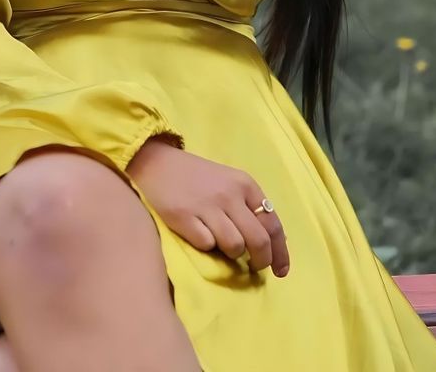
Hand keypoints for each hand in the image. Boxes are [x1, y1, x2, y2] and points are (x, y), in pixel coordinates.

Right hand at [126, 139, 289, 276]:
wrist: (155, 163)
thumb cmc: (195, 176)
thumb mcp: (228, 182)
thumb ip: (248, 205)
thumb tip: (270, 241)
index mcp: (244, 184)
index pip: (272, 224)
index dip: (280, 252)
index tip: (280, 271)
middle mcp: (230, 195)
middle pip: (258, 240)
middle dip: (261, 261)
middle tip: (254, 268)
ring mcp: (207, 206)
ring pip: (235, 247)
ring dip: (232, 254)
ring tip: (221, 244)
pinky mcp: (185, 218)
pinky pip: (207, 245)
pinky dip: (207, 246)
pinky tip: (199, 233)